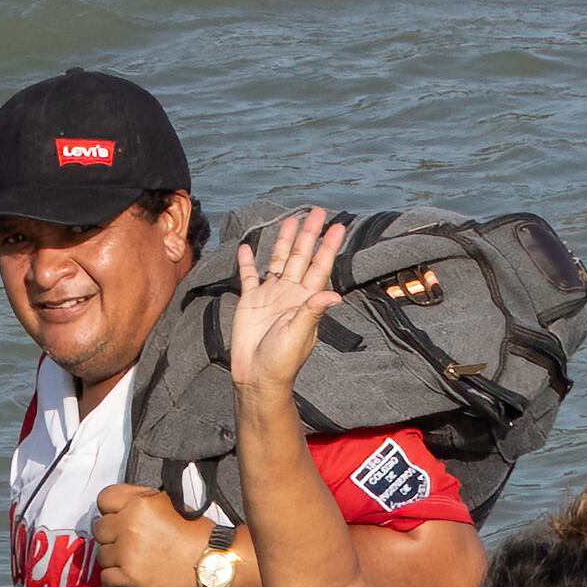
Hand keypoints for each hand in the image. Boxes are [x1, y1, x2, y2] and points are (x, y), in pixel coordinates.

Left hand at [94, 484, 211, 586]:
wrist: (211, 561)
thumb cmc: (194, 533)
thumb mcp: (170, 502)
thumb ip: (142, 500)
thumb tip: (122, 505)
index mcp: (139, 503)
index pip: (104, 499)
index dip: (110, 509)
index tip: (117, 517)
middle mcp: (129, 525)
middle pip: (99, 529)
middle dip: (111, 535)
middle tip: (125, 542)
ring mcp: (128, 552)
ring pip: (101, 555)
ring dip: (113, 559)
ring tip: (129, 560)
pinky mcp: (131, 576)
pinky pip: (105, 577)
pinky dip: (114, 578)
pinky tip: (126, 576)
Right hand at [227, 210, 346, 393]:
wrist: (257, 375)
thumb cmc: (282, 360)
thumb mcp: (299, 334)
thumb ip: (313, 311)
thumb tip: (335, 295)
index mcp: (306, 300)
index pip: (320, 267)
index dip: (329, 247)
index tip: (338, 227)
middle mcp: (291, 293)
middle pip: (302, 257)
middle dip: (309, 234)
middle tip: (317, 211)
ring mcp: (271, 295)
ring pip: (279, 260)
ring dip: (285, 241)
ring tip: (291, 220)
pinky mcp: (250, 301)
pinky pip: (249, 276)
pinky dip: (248, 262)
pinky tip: (248, 247)